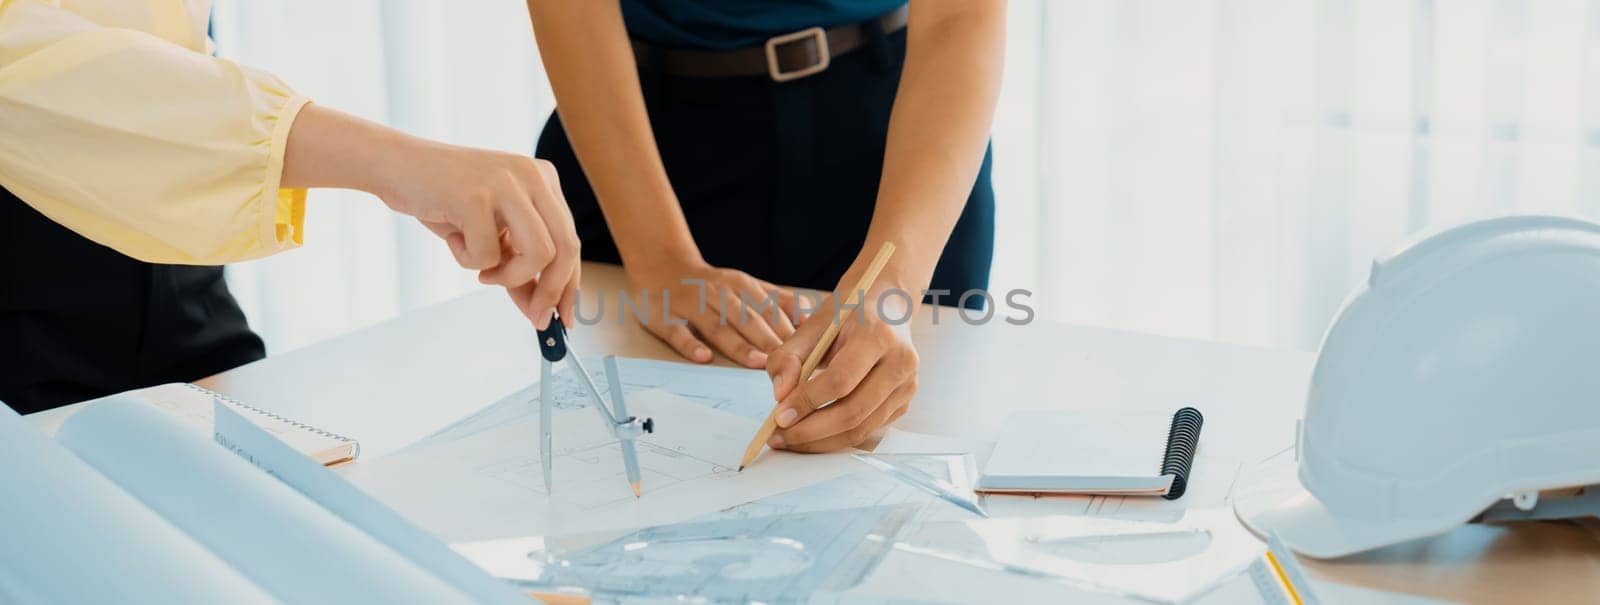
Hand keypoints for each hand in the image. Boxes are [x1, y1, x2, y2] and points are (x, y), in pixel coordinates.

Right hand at [376, 139, 580, 329]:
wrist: (395, 165)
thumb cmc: (443, 200)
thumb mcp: (491, 233)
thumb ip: (517, 265)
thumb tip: (539, 310)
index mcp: (544, 179)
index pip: (571, 240)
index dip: (570, 284)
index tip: (563, 317)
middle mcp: (533, 175)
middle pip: (566, 248)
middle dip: (551, 292)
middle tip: (534, 316)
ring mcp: (507, 183)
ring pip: (539, 254)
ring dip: (510, 277)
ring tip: (482, 272)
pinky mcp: (476, 195)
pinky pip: (488, 255)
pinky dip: (468, 260)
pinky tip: (453, 238)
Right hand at [628, 259, 797, 367]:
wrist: (662, 265)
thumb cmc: (712, 286)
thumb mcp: (747, 285)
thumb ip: (778, 300)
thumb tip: (810, 317)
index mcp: (741, 286)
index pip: (768, 308)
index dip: (788, 329)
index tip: (807, 350)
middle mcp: (718, 293)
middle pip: (747, 319)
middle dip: (770, 340)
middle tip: (790, 363)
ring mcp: (691, 305)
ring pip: (717, 326)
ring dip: (739, 344)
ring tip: (759, 362)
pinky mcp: (664, 317)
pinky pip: (678, 332)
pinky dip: (691, 344)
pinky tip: (704, 357)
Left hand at [764, 284, 918, 451]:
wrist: (886, 307)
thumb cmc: (848, 314)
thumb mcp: (813, 324)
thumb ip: (789, 355)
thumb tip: (780, 396)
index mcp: (878, 336)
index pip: (840, 380)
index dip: (807, 401)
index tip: (779, 416)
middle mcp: (900, 363)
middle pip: (852, 412)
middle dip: (810, 431)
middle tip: (779, 436)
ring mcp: (907, 386)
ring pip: (861, 429)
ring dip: (821, 441)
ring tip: (790, 439)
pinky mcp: (904, 402)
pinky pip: (868, 430)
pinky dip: (837, 438)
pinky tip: (813, 435)